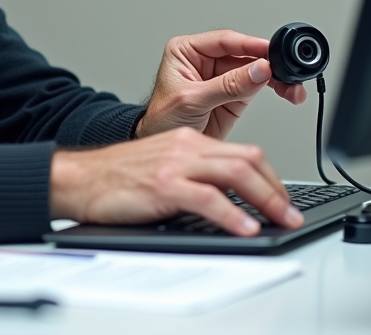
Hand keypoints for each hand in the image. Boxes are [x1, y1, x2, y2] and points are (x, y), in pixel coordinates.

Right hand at [50, 128, 302, 234]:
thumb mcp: (163, 168)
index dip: (271, 178)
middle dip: (277, 189)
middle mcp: (187, 147)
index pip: (244, 154)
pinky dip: (232, 215)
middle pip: (248, 160)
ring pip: (236, 174)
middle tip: (291, 213)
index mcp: (189, 141)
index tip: (282, 199)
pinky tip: (245, 228)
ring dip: (266, 200)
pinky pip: (208, 199)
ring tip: (281, 221)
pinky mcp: (164, 185)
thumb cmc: (115, 179)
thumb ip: (194, 175)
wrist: (79, 179)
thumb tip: (228, 202)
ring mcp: (176, 164)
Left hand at [136, 29, 306, 140]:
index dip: (249, 44)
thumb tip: (258, 70)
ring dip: (278, 77)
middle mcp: (207, 60)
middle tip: (286, 73)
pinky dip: (276, 88)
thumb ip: (226, 86)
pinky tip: (287, 92)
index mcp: (188, 51)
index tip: (270, 51)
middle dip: (269, 63)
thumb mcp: (191, 101)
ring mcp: (223, 77)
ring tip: (292, 89)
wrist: (163, 151)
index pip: (224, 40)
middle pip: (246, 53)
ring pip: (258, 69)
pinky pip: (260, 85)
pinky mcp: (235, 93)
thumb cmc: (162, 121)